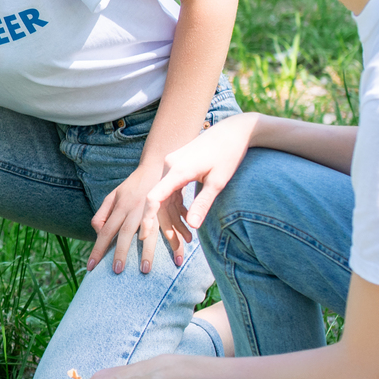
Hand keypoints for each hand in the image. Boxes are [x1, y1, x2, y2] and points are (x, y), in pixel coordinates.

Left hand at [89, 161, 181, 273]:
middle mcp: (135, 209)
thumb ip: (102, 213)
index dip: (97, 249)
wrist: (158, 165)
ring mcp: (153, 210)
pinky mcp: (169, 210)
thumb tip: (97, 232)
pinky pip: (172, 229)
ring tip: (146, 270)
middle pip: (125, 233)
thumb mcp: (113, 195)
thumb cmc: (133, 185)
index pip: (106, 231)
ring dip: (148, 252)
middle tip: (117, 271)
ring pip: (149, 234)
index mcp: (121, 207)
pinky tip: (178, 258)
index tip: (91, 267)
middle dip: (120, 252)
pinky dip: (176, 243)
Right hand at [147, 113, 258, 245]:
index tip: (145, 236)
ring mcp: (171, 165)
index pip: (155, 197)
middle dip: (165, 224)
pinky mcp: (176, 166)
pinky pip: (171, 189)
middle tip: (176, 247)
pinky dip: (177, 206)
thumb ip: (203, 204)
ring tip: (186, 238)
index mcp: (177, 169)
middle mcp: (169, 165)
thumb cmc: (228, 154)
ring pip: (164, 196)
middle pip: (159, 200)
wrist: (233, 131)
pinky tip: (187, 220)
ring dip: (173, 217)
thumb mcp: (218, 182)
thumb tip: (193, 226)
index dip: (148, 218)